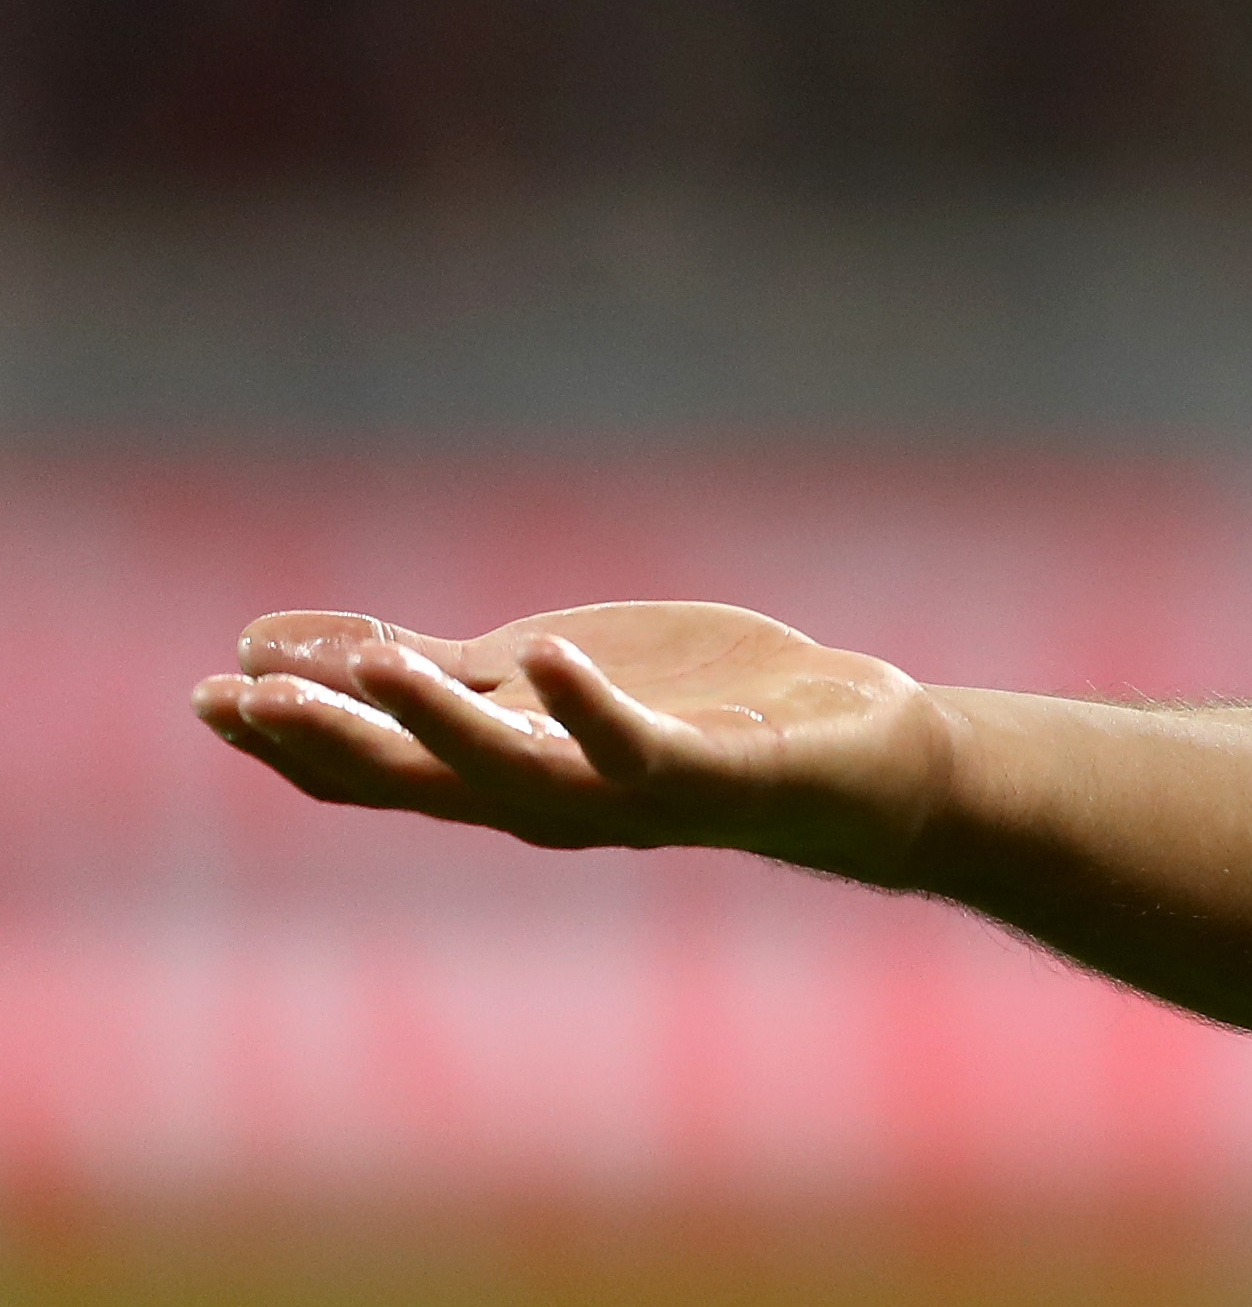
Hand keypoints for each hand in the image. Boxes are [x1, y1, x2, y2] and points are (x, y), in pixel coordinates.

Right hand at [193, 601, 955, 881]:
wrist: (851, 758)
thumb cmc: (696, 710)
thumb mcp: (544, 674)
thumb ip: (435, 667)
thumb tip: (286, 640)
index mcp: (505, 774)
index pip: (374, 772)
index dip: (289, 741)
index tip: (209, 695)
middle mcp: (549, 802)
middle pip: (415, 782)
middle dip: (327, 742)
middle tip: (242, 700)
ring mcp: (625, 793)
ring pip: (509, 773)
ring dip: (438, 722)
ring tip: (378, 667)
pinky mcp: (707, 769)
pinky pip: (634, 743)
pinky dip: (586, 702)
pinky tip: (548, 649)